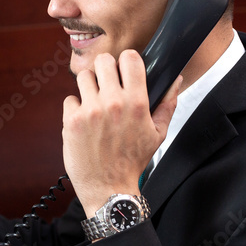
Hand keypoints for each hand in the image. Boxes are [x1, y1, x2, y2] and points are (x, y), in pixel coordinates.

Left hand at [62, 50, 179, 215]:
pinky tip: (84, 122)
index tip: (124, 70)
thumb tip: (176, 80)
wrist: (108, 187)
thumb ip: (167, 104)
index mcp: (137, 103)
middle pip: (103, 61)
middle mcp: (113, 103)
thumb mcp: (158, 134)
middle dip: (105, 70)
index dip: (126, 61)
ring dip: (89, 87)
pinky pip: (70, 99)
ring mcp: (90, 111)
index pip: (129, 58)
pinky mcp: (72, 121)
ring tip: (95, 103)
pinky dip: (75, 108)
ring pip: (83, 77)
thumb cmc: (133, 161)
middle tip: (107, 84)